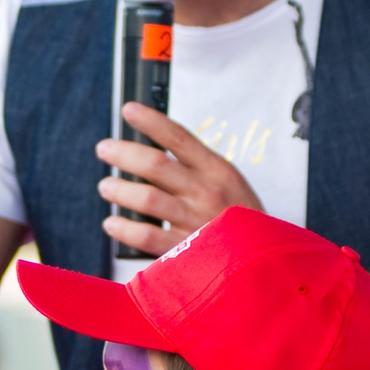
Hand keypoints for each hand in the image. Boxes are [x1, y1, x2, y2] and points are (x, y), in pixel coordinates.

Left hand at [94, 102, 264, 256]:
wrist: (264, 258)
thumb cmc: (241, 217)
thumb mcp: (229, 182)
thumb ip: (196, 166)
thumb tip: (155, 148)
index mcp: (217, 170)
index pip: (179, 137)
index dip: (150, 121)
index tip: (128, 110)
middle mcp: (205, 192)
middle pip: (155, 164)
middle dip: (123, 153)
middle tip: (105, 149)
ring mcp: (194, 221)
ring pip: (146, 198)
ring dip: (120, 189)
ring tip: (107, 186)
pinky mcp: (185, 250)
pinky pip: (146, 236)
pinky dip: (124, 228)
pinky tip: (112, 222)